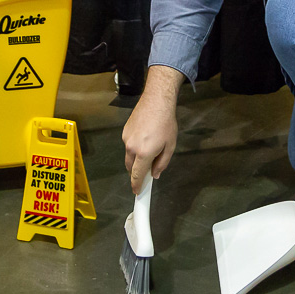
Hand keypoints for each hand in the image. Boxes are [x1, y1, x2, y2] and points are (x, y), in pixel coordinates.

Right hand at [122, 66, 182, 194]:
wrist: (156, 101)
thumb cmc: (166, 124)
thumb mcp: (170, 146)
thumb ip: (162, 163)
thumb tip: (155, 174)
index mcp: (143, 154)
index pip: (136, 175)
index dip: (136, 185)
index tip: (137, 192)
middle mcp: (131, 148)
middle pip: (130, 167)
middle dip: (136, 171)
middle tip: (148, 169)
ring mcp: (126, 139)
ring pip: (129, 155)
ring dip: (136, 158)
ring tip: (149, 148)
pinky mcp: (124, 131)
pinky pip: (128, 145)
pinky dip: (134, 147)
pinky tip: (145, 137)